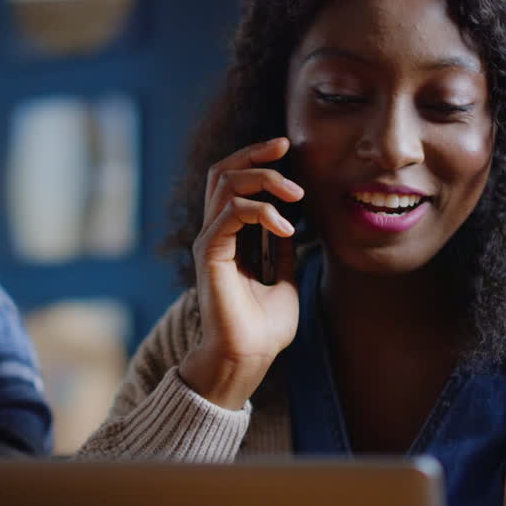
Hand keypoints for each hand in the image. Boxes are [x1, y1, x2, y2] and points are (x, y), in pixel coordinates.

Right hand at [179, 137, 303, 409]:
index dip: (256, 159)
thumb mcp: (283, 279)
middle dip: (254, 154)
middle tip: (286, 148)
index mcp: (229, 237)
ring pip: (225, 185)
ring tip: (295, 196)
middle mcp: (215, 234)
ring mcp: (210, 242)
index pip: (233, 182)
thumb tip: (293, 223)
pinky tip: (286, 227)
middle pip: (221, 171)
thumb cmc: (263, 329)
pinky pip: (230, 214)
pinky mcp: (210, 255)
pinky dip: (262, 212)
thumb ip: (281, 251)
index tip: (286, 147)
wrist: (248, 358)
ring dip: (264, 180)